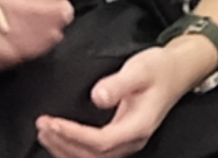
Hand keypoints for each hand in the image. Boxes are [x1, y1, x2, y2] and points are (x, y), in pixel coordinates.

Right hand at [0, 0, 71, 70]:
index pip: (26, 5)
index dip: (50, 10)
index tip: (64, 9)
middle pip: (18, 31)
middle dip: (45, 31)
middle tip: (59, 26)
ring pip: (5, 50)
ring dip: (31, 48)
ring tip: (44, 39)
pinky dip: (8, 59)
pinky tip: (19, 50)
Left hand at [35, 43, 196, 157]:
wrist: (176, 72)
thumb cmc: (158, 69)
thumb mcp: (139, 69)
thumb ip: (118, 84)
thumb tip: (97, 97)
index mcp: (139, 125)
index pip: (102, 141)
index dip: (74, 134)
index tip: (52, 121)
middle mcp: (133, 139)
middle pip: (95, 155)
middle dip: (64, 143)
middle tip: (41, 124)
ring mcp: (128, 141)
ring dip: (66, 149)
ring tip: (44, 132)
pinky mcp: (122, 137)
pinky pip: (97, 152)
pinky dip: (74, 149)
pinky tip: (58, 139)